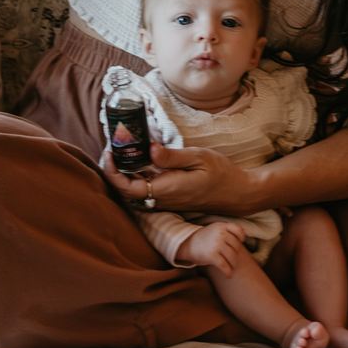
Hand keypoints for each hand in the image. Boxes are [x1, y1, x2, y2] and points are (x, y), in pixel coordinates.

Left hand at [100, 141, 254, 218]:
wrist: (238, 193)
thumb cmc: (221, 174)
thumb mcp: (199, 157)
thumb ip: (172, 157)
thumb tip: (149, 149)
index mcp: (167, 189)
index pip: (128, 188)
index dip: (113, 172)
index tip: (109, 152)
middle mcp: (163, 199)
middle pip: (126, 190)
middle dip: (114, 170)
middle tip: (113, 146)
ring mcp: (166, 201)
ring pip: (135, 191)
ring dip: (124, 173)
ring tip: (123, 149)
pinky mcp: (170, 199)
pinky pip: (146, 190)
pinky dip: (137, 176)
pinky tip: (139, 159)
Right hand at [176, 221, 247, 274]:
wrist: (187, 244)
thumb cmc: (204, 239)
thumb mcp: (214, 229)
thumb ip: (227, 231)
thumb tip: (243, 240)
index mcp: (221, 226)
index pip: (238, 231)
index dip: (241, 238)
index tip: (240, 243)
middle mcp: (220, 234)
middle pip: (236, 246)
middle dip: (235, 254)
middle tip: (232, 260)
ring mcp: (216, 244)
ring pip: (232, 257)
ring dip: (233, 265)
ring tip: (231, 268)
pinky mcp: (212, 256)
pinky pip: (225, 266)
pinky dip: (228, 272)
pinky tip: (228, 275)